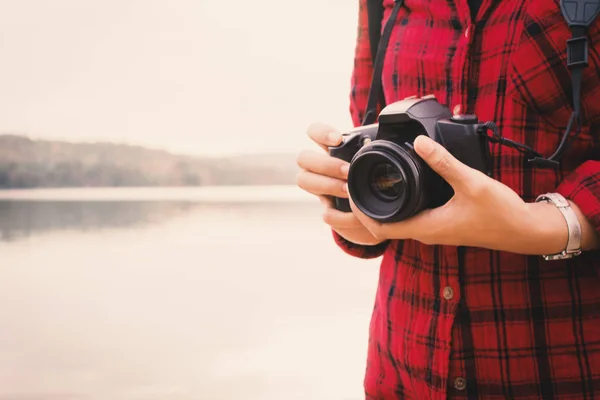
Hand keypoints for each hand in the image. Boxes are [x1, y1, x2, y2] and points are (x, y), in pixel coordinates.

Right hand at [296, 122, 384, 245]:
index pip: (314, 131)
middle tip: (348, 171)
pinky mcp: (329, 212)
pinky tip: (357, 216)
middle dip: (326, 165)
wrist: (378, 208)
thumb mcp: (377, 157)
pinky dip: (341, 216)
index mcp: (331, 149)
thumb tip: (381, 131)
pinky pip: (325, 214)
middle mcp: (319, 167)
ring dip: (328, 185)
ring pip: (304, 181)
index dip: (321, 133)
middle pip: (303, 158)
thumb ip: (376, 144)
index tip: (338, 139)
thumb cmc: (375, 174)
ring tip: (350, 191)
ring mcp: (320, 189)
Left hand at [349, 135, 581, 254]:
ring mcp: (433, 229)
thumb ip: (444, 162)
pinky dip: (399, 204)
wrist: (524, 230)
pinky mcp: (441, 224)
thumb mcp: (471, 182)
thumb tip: (419, 142)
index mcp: (426, 227)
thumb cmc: (500, 212)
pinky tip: (399, 186)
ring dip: (381, 206)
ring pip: (396, 221)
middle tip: (355, 182)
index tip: (349, 192)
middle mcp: (426, 232)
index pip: (380, 228)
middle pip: (383, 225)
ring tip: (370, 181)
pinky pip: (411, 216)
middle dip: (366, 207)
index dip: (360, 213)